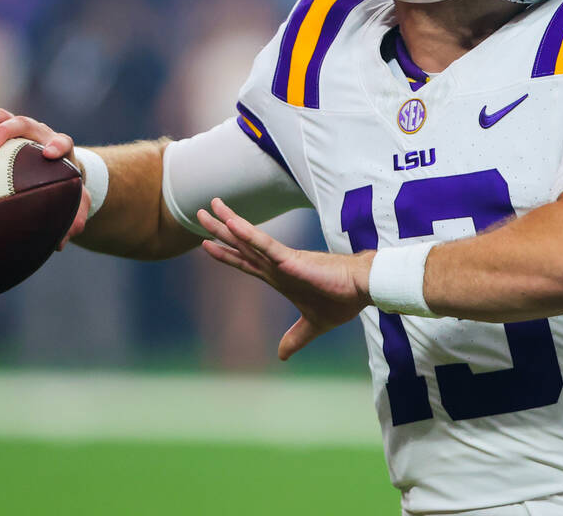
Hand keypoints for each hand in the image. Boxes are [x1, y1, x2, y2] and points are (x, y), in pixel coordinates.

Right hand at [0, 108, 90, 248]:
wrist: (51, 164)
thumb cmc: (60, 185)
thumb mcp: (71, 202)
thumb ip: (72, 220)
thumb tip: (61, 243)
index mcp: (60, 148)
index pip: (63, 142)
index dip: (57, 145)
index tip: (48, 154)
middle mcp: (38, 133)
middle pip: (24, 123)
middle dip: (6, 131)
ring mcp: (17, 128)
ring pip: (0, 116)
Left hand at [197, 197, 373, 359]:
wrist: (363, 289)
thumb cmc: (343, 300)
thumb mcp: (313, 325)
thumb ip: (296, 337)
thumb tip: (282, 355)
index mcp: (280, 277)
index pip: (246, 263)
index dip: (226, 254)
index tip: (206, 243)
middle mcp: (277, 265)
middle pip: (241, 246)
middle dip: (219, 230)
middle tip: (199, 213)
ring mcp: (283, 260)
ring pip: (249, 240)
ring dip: (228, 223)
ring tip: (211, 206)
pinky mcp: (292, 260)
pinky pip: (266, 246)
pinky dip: (249, 235)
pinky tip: (233, 224)